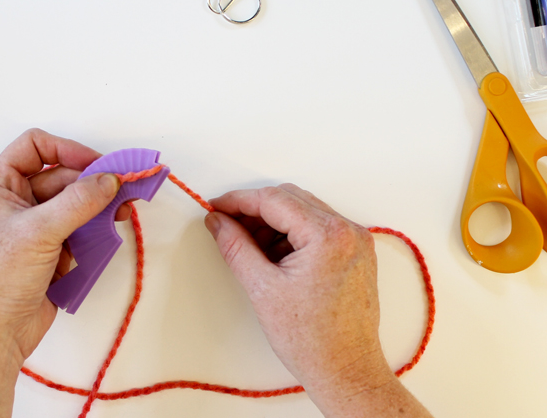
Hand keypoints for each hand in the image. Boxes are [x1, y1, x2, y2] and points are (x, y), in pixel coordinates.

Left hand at [0, 129, 127, 360]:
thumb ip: (78, 201)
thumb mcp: (38, 232)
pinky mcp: (49, 250)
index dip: (68, 150)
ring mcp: (34, 227)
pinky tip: (98, 245)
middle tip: (123, 193)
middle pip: (63, 177)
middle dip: (93, 186)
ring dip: (97, 211)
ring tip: (120, 217)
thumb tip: (109, 179)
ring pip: (75, 205)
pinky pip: (78, 231)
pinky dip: (91, 235)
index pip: (36, 147)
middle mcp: (16, 201)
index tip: (99, 165)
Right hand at [204, 184, 431, 416]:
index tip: (216, 208)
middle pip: (290, 199)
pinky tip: (271, 253)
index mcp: (328, 236)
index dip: (238, 201)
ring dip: (272, 222)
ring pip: (304, 212)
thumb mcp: (262, 288)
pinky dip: (291, 234)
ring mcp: (355, 242)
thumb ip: (235, 246)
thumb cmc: (312, 340)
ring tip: (247, 244)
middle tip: (226, 224)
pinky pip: (318, 229)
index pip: (274, 199)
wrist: (345, 371)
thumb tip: (218, 222)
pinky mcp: (355, 254)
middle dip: (254, 209)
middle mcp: (348, 231)